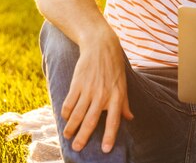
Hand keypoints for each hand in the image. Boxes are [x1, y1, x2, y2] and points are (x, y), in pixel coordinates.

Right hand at [61, 28, 133, 152]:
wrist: (101, 46)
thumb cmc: (114, 67)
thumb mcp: (123, 84)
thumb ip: (124, 103)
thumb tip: (130, 118)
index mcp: (116, 96)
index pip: (114, 120)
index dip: (110, 136)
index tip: (105, 149)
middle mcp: (102, 95)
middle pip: (91, 120)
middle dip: (83, 136)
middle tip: (77, 148)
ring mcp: (89, 89)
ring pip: (77, 114)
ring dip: (71, 127)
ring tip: (68, 136)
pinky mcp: (77, 83)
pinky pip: (69, 102)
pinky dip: (65, 112)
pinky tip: (65, 118)